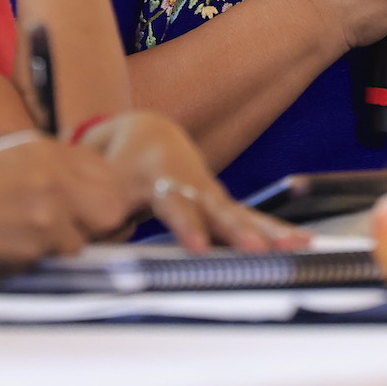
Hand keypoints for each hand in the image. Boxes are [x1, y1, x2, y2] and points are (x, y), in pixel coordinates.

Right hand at [0, 135, 136, 273]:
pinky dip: (42, 258)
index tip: (93, 204)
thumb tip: (91, 179)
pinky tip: (17, 248)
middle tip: (83, 228)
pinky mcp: (33, 250)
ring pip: (84, 240)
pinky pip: (54, 259)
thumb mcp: (13, 152)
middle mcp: (53, 181)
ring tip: (36, 239)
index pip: (106, 173)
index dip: (105, 191)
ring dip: (67, 244)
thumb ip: (55, 162)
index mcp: (48, 152)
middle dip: (103, 222)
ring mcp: (46, 218)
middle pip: (111, 209)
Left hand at [76, 111, 308, 250]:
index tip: (195, 246)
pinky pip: (251, 220)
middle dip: (238, 232)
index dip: (186, 224)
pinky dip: (275, 232)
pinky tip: (303, 244)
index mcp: (158, 175)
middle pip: (218, 209)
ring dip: (268, 232)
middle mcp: (193, 182)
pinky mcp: (225, 207)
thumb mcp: (100, 183)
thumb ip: (96, 211)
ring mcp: (213, 195)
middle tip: (257, 251)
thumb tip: (83, 238)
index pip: (174, 202)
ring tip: (296, 247)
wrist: (149, 135)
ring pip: (241, 214)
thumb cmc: (119, 164)